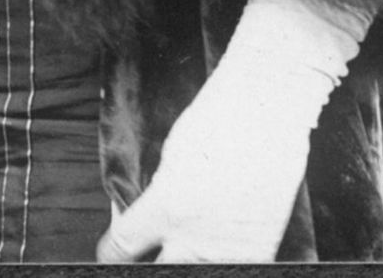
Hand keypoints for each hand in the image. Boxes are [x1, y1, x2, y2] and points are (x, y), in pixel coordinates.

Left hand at [94, 87, 308, 261]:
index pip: (121, 249)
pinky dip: (222, 257)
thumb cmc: (218, 125)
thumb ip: (156, 194)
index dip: (112, 253)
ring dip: (188, 258)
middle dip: (150, 262)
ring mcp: (227, 252)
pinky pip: (231, 266)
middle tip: (149, 250)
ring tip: (193, 238)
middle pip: (158, 270)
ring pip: (194, 270)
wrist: (270, 120)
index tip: (113, 252)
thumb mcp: (171, 158)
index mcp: (162, 211)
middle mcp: (192, 239)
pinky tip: (221, 240)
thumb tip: (145, 215)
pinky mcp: (258, 253)